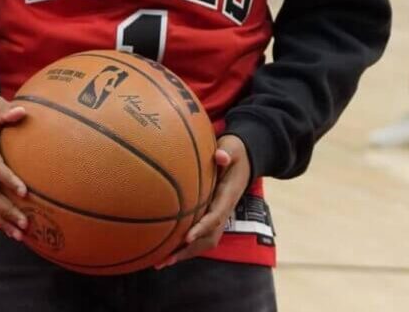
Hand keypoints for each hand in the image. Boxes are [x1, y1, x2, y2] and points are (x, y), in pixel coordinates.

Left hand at [156, 134, 251, 269]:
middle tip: (166, 259)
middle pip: (210, 237)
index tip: (186, 238)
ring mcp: (219, 214)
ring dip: (186, 253)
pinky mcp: (213, 215)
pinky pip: (201, 235)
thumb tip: (220, 157)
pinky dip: (185, 245)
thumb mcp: (233, 147)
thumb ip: (227, 152)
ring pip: (206, 240)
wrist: (246, 158)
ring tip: (161, 262)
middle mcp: (225, 209)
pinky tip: (167, 249)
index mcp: (228, 196)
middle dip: (189, 250)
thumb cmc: (235, 152)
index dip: (202, 228)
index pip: (216, 216)